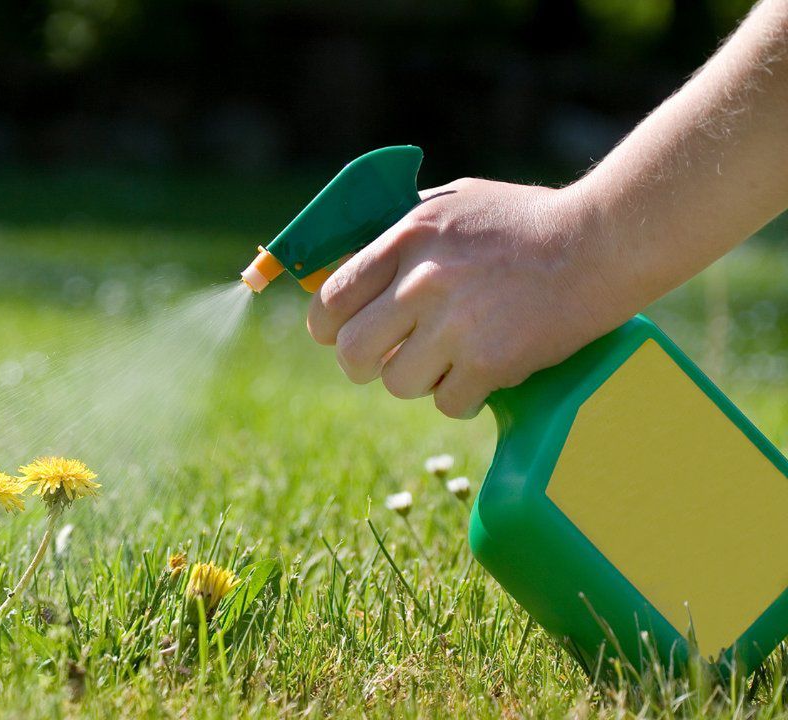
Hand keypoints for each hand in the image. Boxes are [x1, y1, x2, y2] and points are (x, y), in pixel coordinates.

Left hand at [306, 178, 627, 418]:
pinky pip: (446, 403)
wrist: (602, 242)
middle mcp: (422, 281)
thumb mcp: (452, 204)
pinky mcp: (491, 362)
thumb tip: (343, 267)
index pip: (331, 299)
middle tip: (387, 359)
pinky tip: (484, 371)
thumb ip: (398, 232)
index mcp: (406, 237)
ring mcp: (456, 324)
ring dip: (418, 379)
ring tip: (449, 358)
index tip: (337, 334)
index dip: (327, 326)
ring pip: (397, 383)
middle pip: (352, 353)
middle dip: (364, 364)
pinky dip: (462, 395)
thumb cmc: (525, 221)